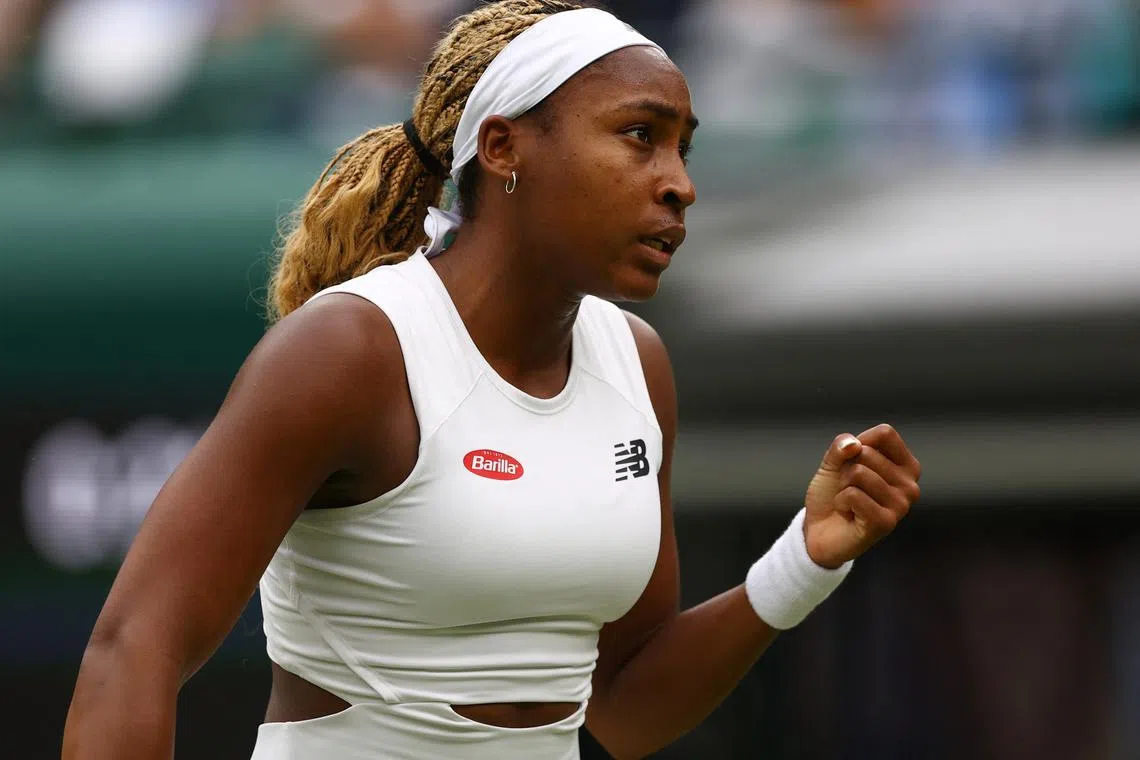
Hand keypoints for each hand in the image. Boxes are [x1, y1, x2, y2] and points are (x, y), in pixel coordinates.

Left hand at [802, 424, 920, 568]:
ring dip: (843, 486)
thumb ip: (841, 446)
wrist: (819, 531)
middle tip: (850, 488)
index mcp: (906, 466)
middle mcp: (910, 485)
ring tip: (849, 501)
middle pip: (868, 452)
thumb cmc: (833, 494)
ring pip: (859, 473)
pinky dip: (841, 501)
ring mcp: (901, 505)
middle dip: (847, 468)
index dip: (859, 442)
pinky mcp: (886, 522)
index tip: (852, 462)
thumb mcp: (833, 462)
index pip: (886, 433)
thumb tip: (854, 444)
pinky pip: (853, 494)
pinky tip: (848, 514)